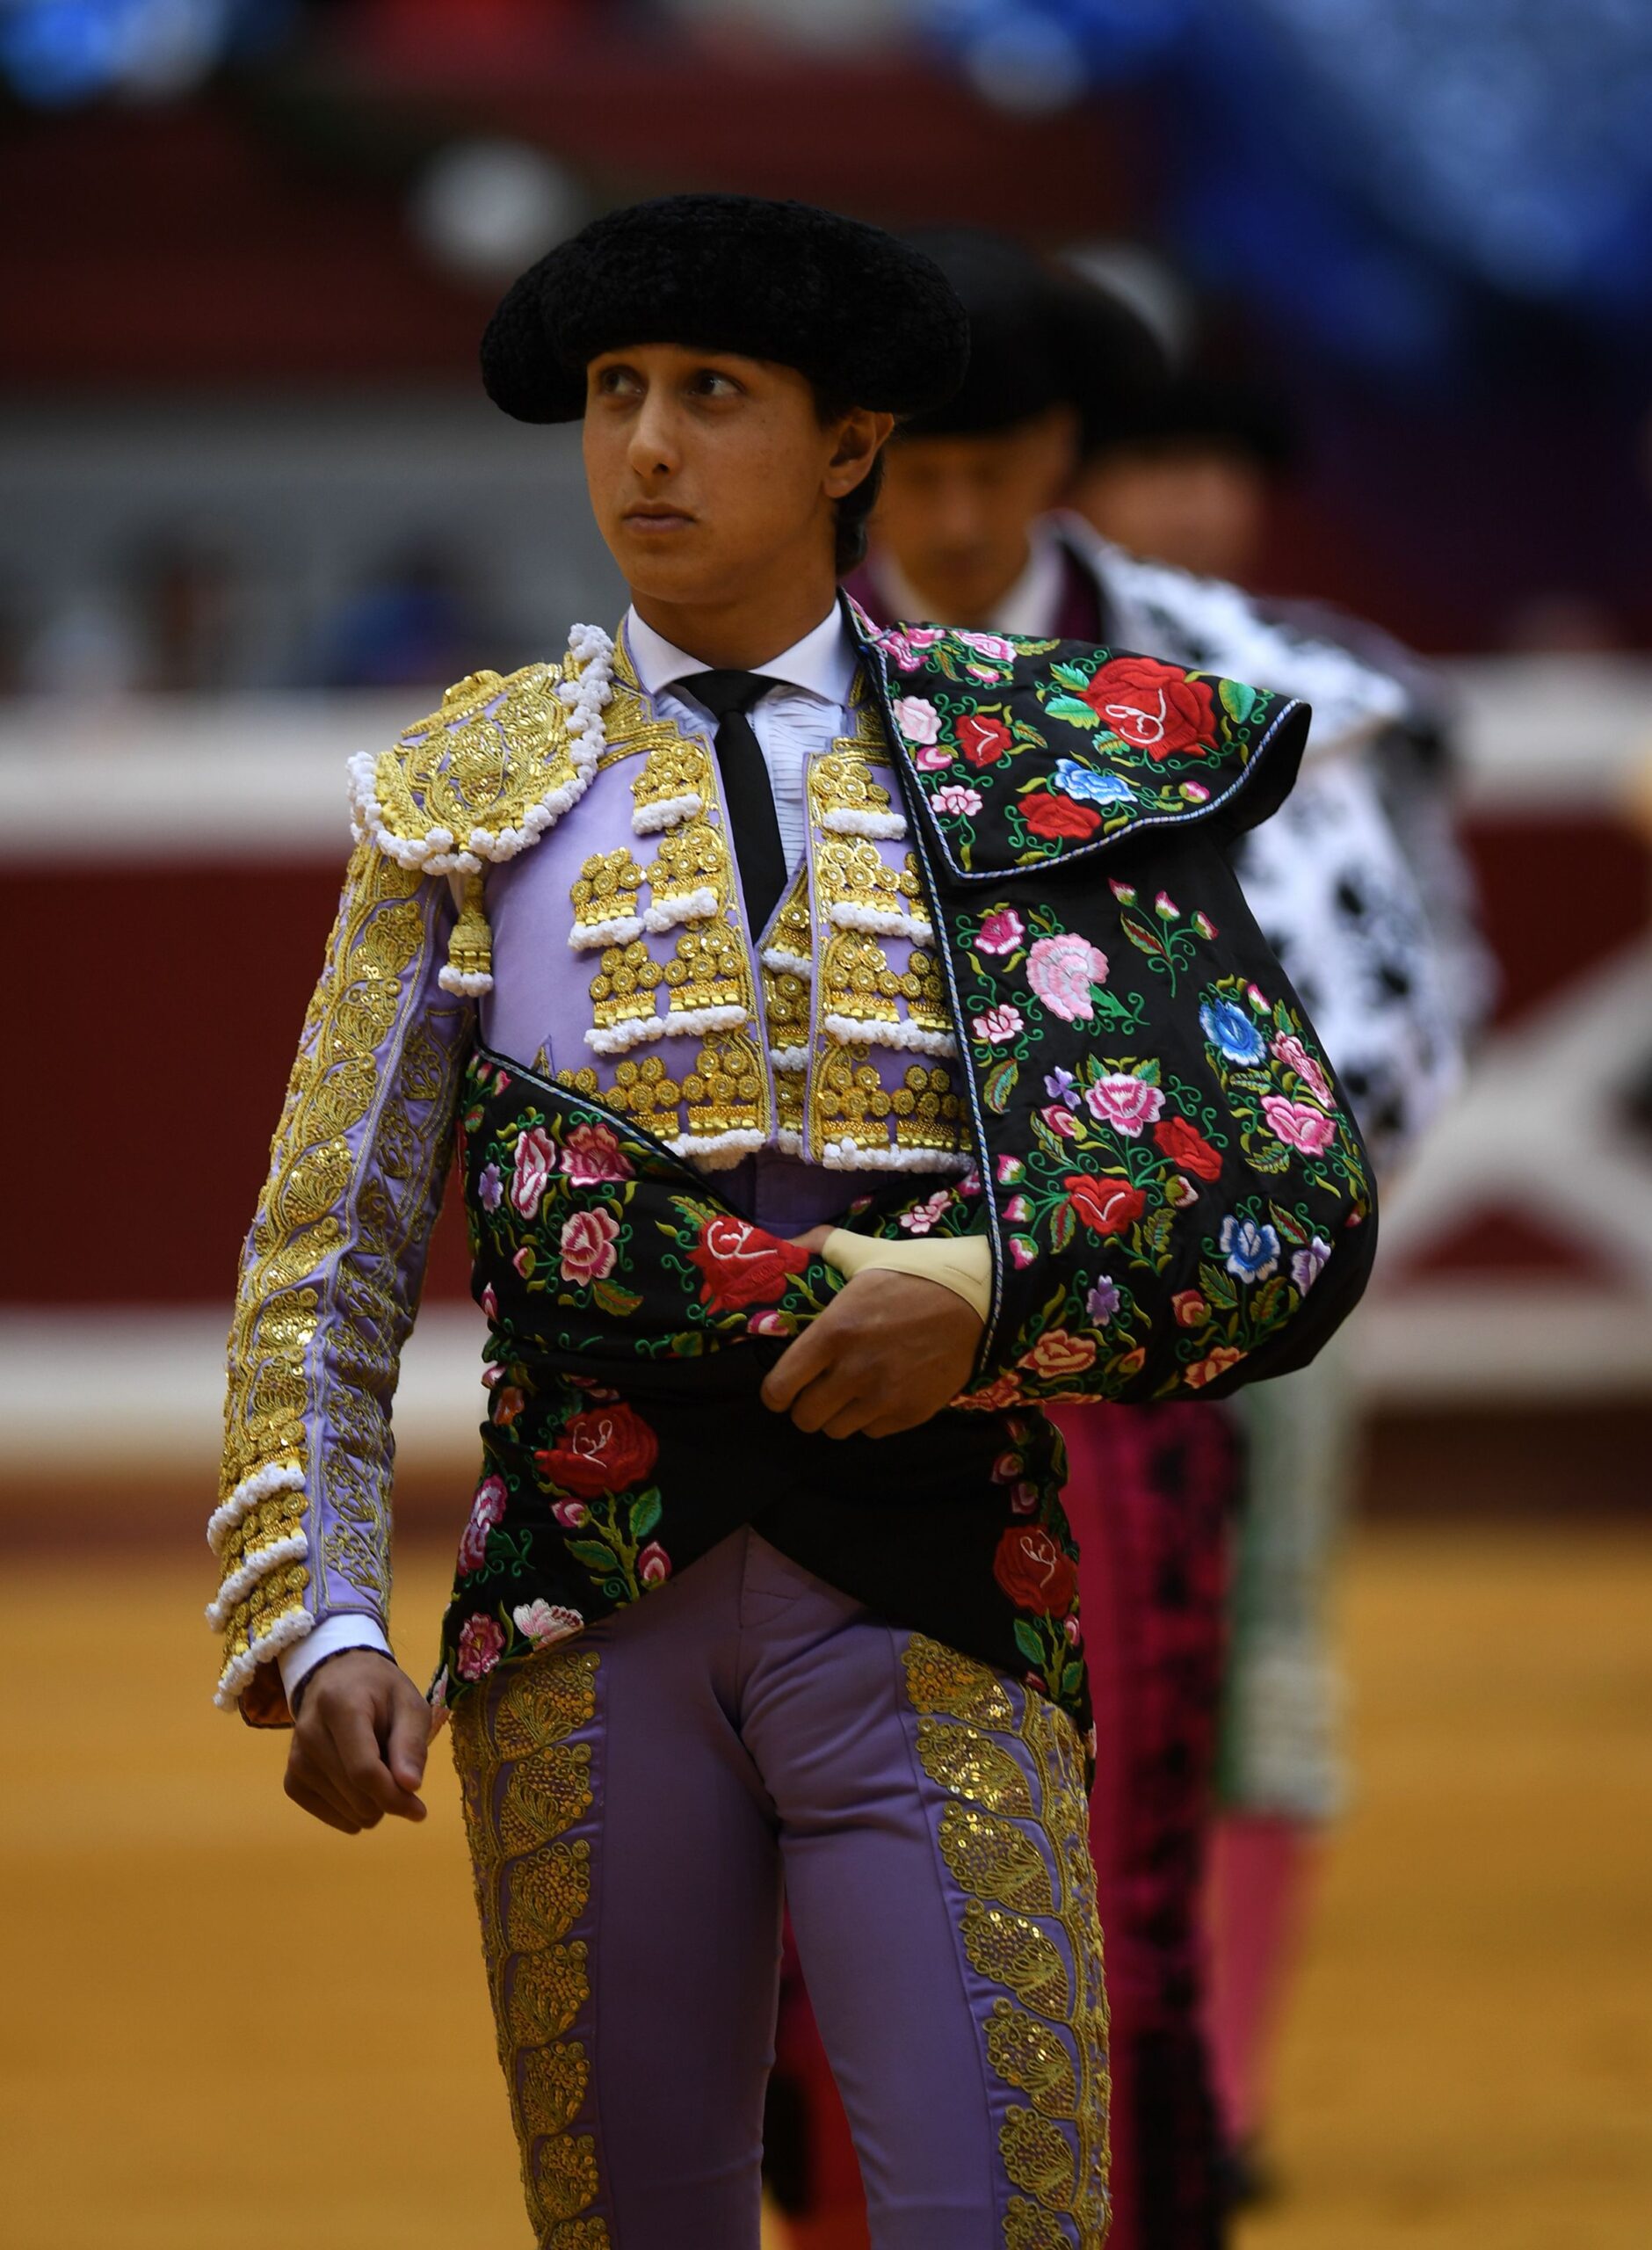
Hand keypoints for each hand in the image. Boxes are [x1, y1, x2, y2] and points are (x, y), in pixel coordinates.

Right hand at [284, 1651, 431, 1833]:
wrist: (336, 1681)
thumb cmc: (379, 1692)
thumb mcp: (409, 1704)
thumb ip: (411, 1742)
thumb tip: (410, 1786)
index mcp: (340, 1707)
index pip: (364, 1770)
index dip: (394, 1797)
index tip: (420, 1809)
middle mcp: (309, 1735)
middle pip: (357, 1796)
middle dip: (388, 1798)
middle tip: (399, 1772)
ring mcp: (296, 1760)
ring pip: (347, 1812)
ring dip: (372, 1802)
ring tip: (375, 1765)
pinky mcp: (291, 1782)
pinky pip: (331, 1817)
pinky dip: (353, 1811)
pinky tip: (359, 1784)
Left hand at [761, 1231, 982, 1438]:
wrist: (980, 1298)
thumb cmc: (917, 1272)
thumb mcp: (865, 1251)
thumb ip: (821, 1245)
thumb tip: (790, 1242)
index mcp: (833, 1333)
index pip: (779, 1388)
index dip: (775, 1393)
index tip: (783, 1387)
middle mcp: (853, 1372)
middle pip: (806, 1419)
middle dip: (806, 1405)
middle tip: (818, 1389)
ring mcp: (884, 1397)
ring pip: (838, 1430)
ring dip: (839, 1413)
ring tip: (851, 1392)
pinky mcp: (913, 1413)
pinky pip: (873, 1432)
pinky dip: (872, 1418)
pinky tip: (881, 1394)